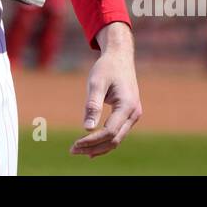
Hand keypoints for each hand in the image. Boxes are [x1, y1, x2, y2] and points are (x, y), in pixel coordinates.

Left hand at [71, 22, 142, 158]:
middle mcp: (134, 113)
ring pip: (117, 138)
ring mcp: (133, 115)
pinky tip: (91, 147)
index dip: (92, 140)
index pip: (109, 131)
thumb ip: (92, 105)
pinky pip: (117, 132)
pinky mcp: (129, 114)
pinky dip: (105, 141)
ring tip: (78, 150)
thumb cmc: (107, 68)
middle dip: (94, 147)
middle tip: (72, 150)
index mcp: (127, 105)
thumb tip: (86, 129)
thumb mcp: (96, 83)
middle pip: (114, 139)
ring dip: (99, 146)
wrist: (120, 56)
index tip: (75, 144)